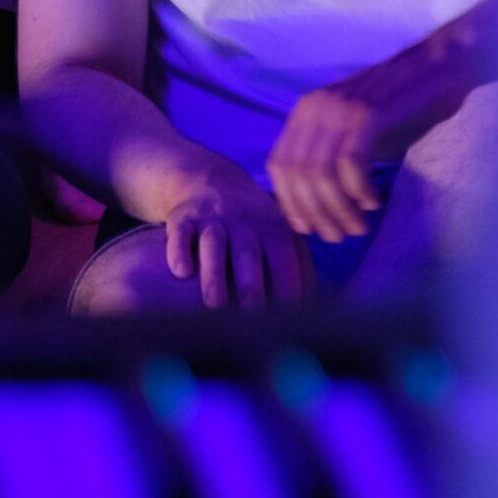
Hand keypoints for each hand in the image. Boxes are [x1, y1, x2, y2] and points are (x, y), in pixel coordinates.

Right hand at [162, 167, 307, 309]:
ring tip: (214, 304)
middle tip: (252, 318)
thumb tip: (318, 310)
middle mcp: (243, 220)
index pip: (283, 259)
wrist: (208, 179)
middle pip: (248, 254)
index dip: (285, 287)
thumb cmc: (252, 224)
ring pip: (213, 244)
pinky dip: (179, 251)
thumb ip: (297, 265)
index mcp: (273, 227)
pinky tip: (181, 272)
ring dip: (214, 274)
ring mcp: (211, 217)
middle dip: (250, 287)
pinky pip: (180, 233)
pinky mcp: (183, 216)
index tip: (286, 319)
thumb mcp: (278, 232)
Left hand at [268, 43, 469, 243]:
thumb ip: (332, 160)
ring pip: (320, 173)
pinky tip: (372, 201)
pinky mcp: (367, 113)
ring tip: (357, 227)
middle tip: (338, 236)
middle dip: (315, 213)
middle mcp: (313, 109)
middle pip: (296, 174)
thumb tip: (314, 206)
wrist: (439, 68)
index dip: (290, 201)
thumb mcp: (356, 134)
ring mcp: (339, 109)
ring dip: (337, 209)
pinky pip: (349, 163)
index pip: (278, 165)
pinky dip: (358, 190)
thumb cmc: (401, 107)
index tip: (309, 228)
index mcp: (304, 113)